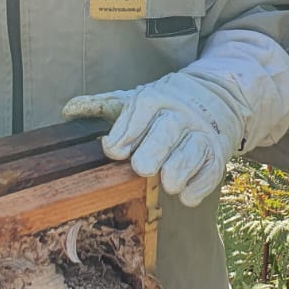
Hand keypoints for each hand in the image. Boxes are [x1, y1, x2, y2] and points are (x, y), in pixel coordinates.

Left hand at [63, 30, 288, 206]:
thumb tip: (67, 110)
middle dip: (150, 156)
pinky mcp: (218, 155)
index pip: (136, 118)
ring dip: (173, 176)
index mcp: (156, 100)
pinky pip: (207, 176)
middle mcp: (180, 116)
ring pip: (187, 158)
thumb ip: (102, 106)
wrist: (221, 96)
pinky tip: (184, 192)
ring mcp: (201, 136)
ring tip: (166, 182)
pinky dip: (194, 189)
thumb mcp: (137, 98)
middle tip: (142, 168)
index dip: (123, 138)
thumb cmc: (168, 105)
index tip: (114, 151)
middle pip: (164, 136)